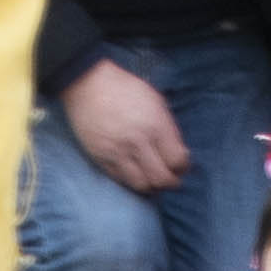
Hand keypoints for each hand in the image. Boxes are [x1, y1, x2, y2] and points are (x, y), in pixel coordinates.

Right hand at [63, 55, 190, 194]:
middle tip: (171, 178)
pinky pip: (121, 180)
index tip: (181, 166)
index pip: (177, 160)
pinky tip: (135, 173)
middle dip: (170, 182)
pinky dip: (131, 181)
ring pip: (141, 185)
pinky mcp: (101, 158)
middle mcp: (137, 143)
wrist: (88, 85)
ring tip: (152, 179)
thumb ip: (168, 128)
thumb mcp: (155, 102)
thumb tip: (179, 153)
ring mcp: (117, 153)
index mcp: (155, 125)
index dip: (183, 167)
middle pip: (161, 178)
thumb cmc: (125, 89)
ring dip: (151, 186)